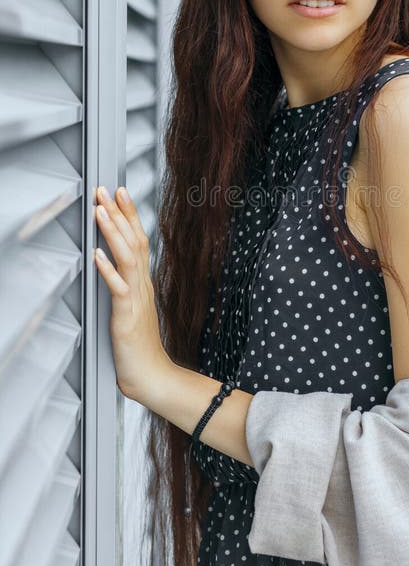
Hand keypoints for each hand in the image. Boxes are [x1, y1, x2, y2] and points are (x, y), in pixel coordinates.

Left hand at [93, 185, 171, 400]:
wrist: (153, 376)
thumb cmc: (141, 347)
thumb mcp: (134, 309)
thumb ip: (128, 287)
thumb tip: (116, 266)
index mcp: (144, 283)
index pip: (139, 241)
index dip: (130, 216)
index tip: (121, 194)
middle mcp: (142, 285)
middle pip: (134, 241)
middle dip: (120, 214)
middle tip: (109, 189)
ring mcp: (136, 299)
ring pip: (128, 258)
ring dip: (113, 232)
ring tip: (102, 211)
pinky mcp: (127, 315)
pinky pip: (118, 288)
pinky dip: (108, 270)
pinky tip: (98, 255)